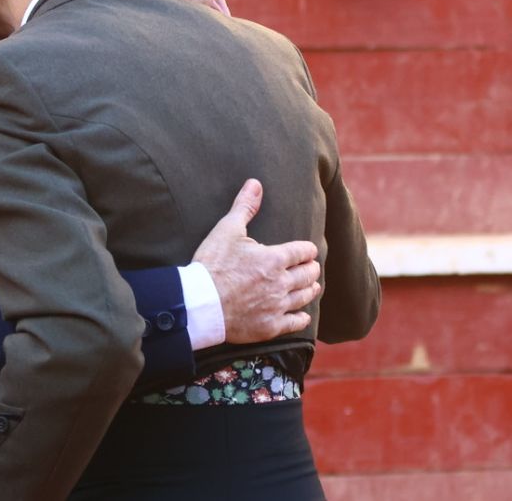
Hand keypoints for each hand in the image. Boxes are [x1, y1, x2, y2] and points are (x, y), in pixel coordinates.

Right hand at [192, 179, 323, 344]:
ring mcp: (277, 306)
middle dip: (311, 269)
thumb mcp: (227, 230)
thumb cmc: (212, 265)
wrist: (199, 303)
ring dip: (310, 290)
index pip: (303, 252)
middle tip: (311, 268)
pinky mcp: (269, 327)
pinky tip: (303, 316)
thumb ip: (244, 207)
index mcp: (274, 259)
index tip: (309, 250)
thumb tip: (255, 184)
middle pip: (308, 274)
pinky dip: (302, 318)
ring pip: (304, 297)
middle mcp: (281, 283)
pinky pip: (295, 323)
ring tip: (312, 286)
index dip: (308, 250)